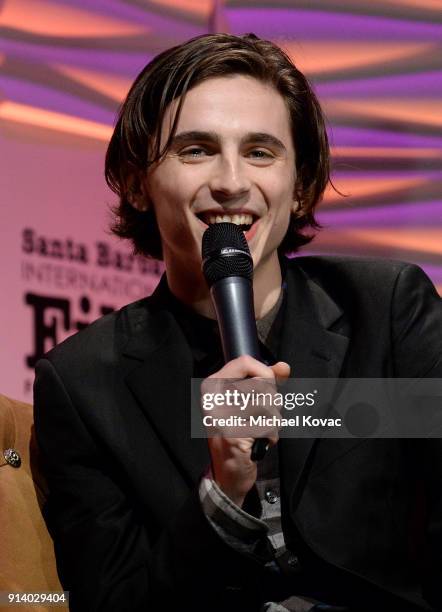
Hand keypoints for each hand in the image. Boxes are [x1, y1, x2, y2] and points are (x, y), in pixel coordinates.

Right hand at [201, 356, 289, 506]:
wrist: (227, 472)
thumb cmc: (239, 433)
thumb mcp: (249, 402)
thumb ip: (267, 382)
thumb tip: (284, 367)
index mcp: (213, 385)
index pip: (244, 361)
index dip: (264, 372)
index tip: (268, 386)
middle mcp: (213, 398)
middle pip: (262, 384)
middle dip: (272, 402)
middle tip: (260, 416)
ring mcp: (221, 416)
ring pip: (269, 405)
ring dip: (273, 421)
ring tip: (259, 430)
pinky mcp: (233, 435)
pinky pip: (268, 426)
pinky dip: (271, 436)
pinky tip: (258, 442)